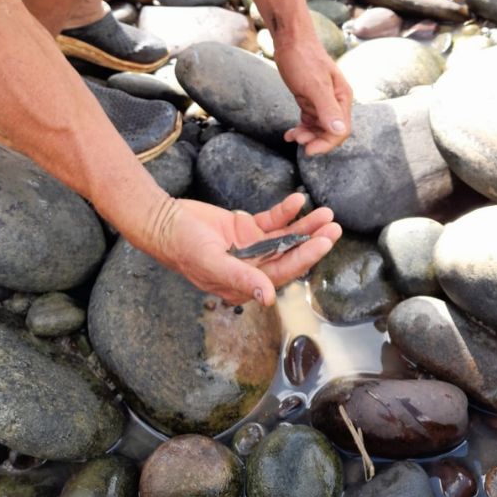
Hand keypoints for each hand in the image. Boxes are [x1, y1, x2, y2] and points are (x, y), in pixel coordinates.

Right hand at [147, 193, 341, 305]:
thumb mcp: (211, 262)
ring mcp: (251, 247)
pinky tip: (297, 200)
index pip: (281, 273)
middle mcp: (252, 267)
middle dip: (312, 242)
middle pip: (289, 255)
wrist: (163, 220)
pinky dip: (285, 211)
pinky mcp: (246, 227)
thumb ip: (241, 278)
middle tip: (333, 227)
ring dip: (305, 226)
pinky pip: (272, 220)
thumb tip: (269, 297)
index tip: (323, 243)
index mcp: (244, 284)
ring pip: (285, 237)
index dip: (304, 258)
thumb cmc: (181, 246)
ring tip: (325, 213)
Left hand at [275, 32, 352, 153]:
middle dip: (316, 140)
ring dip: (307, 135)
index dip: (327, 143)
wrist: (290, 39)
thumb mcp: (314, 85)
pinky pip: (309, 120)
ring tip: (291, 136)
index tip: (309, 150)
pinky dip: (301, 128)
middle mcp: (335, 100)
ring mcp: (322, 100)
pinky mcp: (310, 98)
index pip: (341, 130)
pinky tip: (289, 133)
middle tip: (298, 141)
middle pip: (331, 131)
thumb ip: (327, 108)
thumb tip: (339, 131)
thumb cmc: (303, 59)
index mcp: (342, 98)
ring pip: (319, 127)